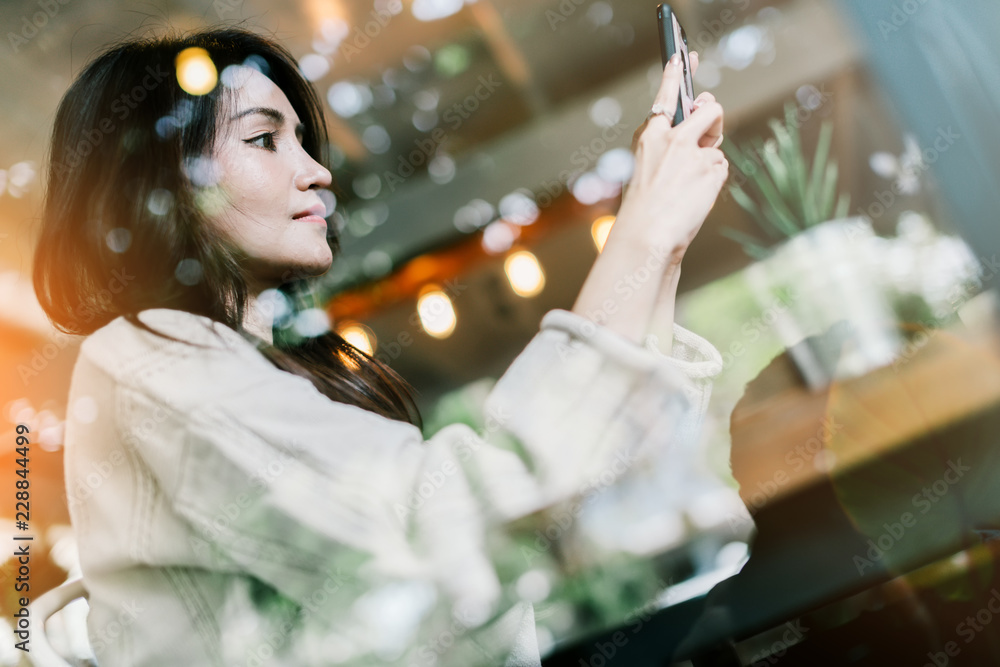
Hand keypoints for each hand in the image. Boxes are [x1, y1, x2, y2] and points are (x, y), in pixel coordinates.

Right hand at [614, 51, 728, 263]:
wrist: (647, 235)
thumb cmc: (645, 207)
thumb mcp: (649, 167)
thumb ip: (673, 143)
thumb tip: (706, 115)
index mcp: (649, 136)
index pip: (665, 95)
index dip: (675, 73)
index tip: (682, 55)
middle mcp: (672, 138)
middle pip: (710, 110)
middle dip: (715, 119)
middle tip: (708, 136)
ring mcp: (693, 152)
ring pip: (717, 144)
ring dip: (710, 160)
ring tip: (688, 185)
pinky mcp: (711, 168)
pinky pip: (721, 166)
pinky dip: (713, 181)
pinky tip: (695, 196)